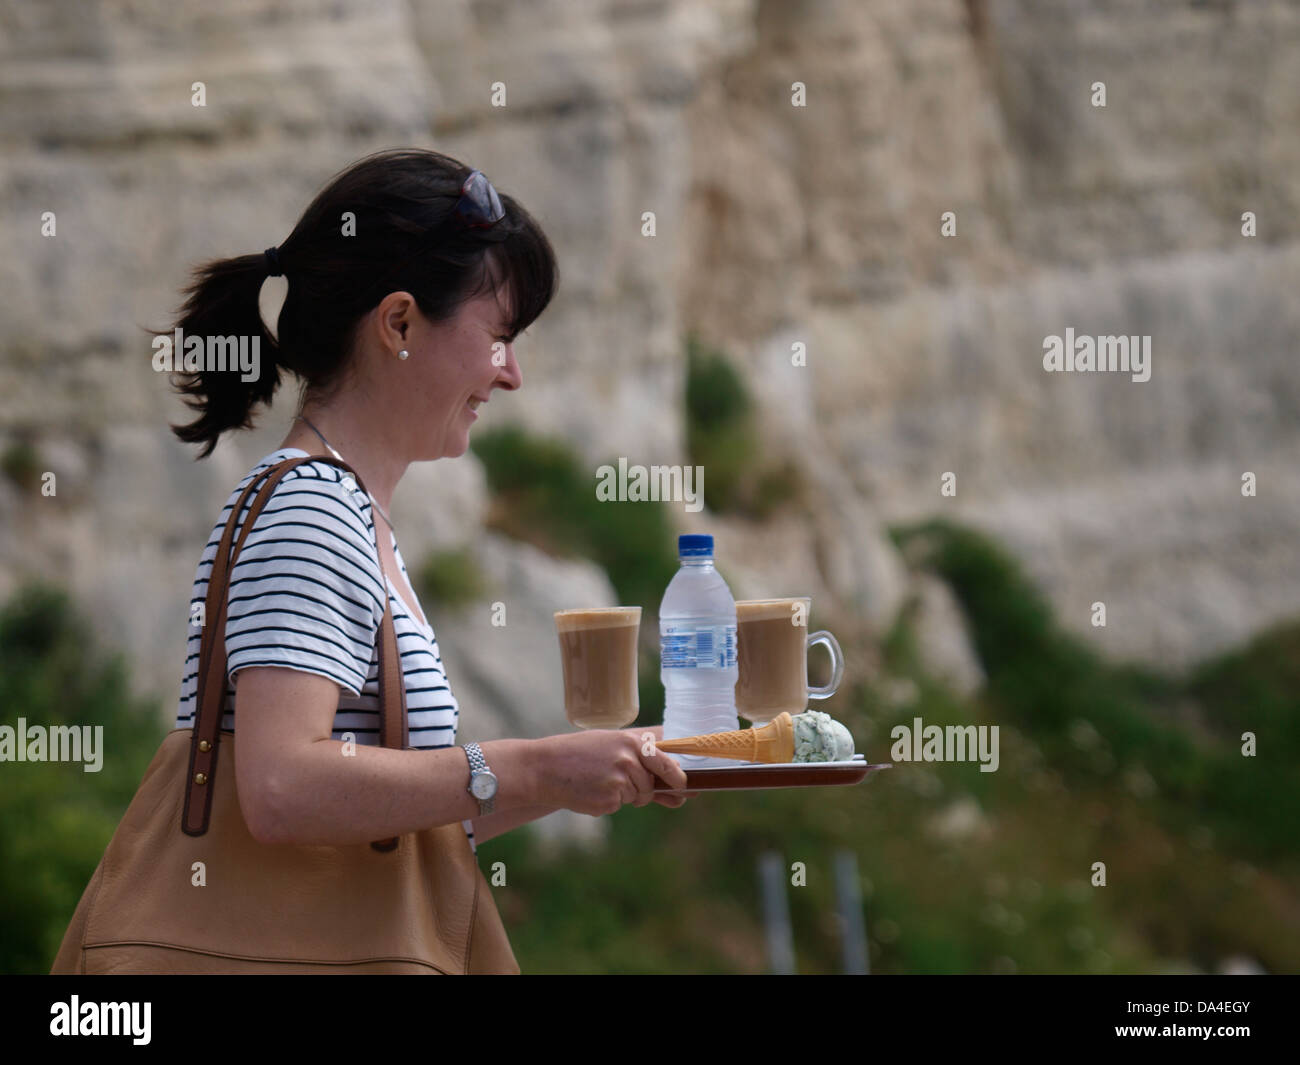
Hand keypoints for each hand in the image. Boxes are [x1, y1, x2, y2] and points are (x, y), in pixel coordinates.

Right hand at [538, 726, 694, 815]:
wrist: (546, 767)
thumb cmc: (581, 754)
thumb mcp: (612, 746)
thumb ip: (644, 762)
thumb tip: (679, 790)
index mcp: (632, 742)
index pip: (667, 763)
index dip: (678, 778)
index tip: (683, 786)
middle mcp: (629, 761)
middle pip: (650, 786)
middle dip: (642, 790)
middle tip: (618, 781)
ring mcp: (619, 782)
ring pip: (636, 797)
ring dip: (622, 795)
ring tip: (597, 780)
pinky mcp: (609, 801)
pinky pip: (618, 806)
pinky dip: (607, 802)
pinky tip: (590, 790)